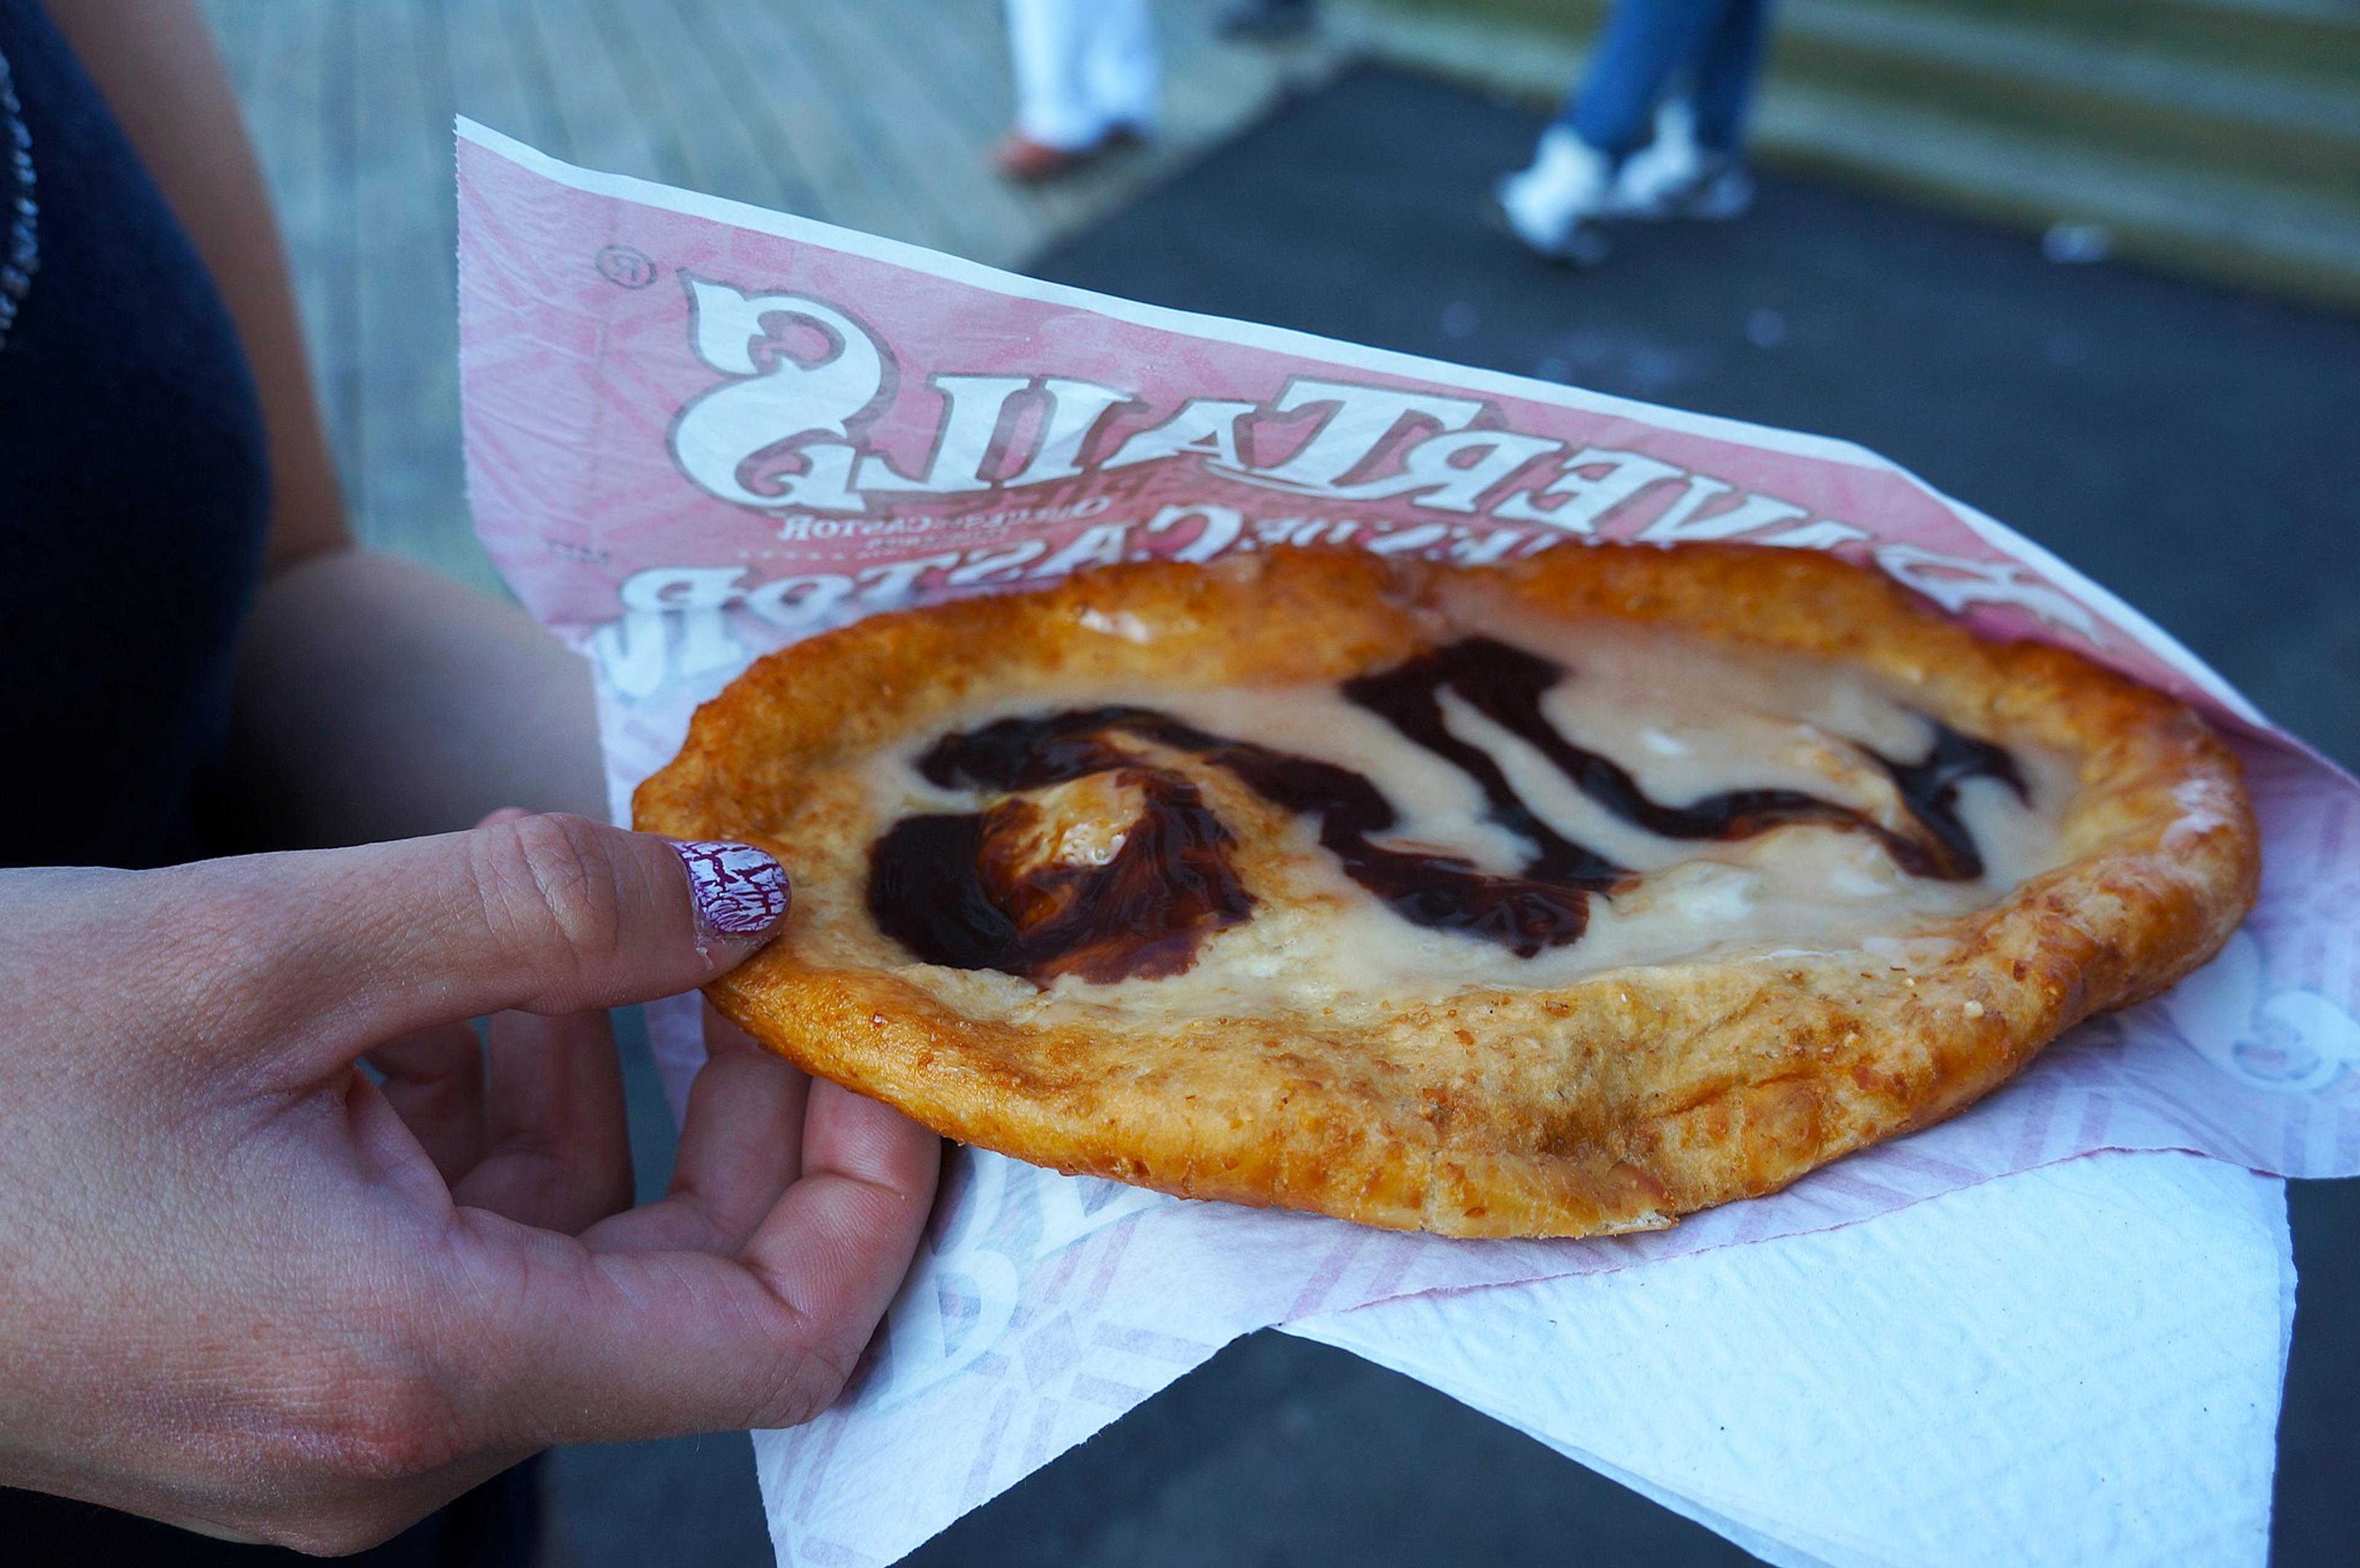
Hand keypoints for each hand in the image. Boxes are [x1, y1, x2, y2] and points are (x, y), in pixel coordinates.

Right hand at [0, 814, 938, 1551]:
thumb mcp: (262, 947)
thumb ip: (540, 917)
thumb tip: (744, 900)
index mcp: (413, 1368)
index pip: (778, 1337)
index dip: (866, 1183)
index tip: (867, 1031)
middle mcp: (391, 1437)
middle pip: (684, 1287)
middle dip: (726, 1105)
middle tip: (720, 931)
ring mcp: (337, 1422)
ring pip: (570, 1253)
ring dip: (588, 1086)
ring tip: (528, 938)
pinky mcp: (288, 1374)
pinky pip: (463, 1253)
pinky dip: (481, 1119)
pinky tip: (422, 1002)